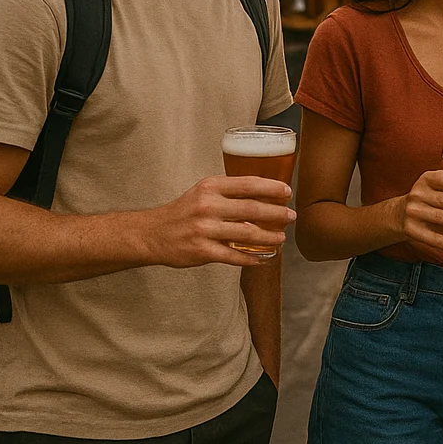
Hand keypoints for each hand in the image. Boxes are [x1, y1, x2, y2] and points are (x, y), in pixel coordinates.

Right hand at [146, 175, 295, 267]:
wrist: (151, 234)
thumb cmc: (184, 211)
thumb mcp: (203, 191)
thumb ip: (230, 191)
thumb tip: (266, 192)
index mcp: (210, 187)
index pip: (247, 184)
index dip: (271, 188)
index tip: (287, 192)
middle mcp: (207, 206)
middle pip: (251, 209)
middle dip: (276, 213)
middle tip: (291, 216)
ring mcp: (204, 230)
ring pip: (246, 234)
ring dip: (269, 237)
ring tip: (282, 237)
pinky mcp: (201, 251)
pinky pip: (233, 256)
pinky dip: (250, 258)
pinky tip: (262, 259)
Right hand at [389, 170, 442, 257]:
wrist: (398, 214)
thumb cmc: (425, 198)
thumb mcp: (432, 185)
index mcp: (425, 180)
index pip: (440, 178)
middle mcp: (417, 195)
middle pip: (442, 200)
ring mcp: (413, 213)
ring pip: (438, 217)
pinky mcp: (411, 230)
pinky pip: (430, 237)